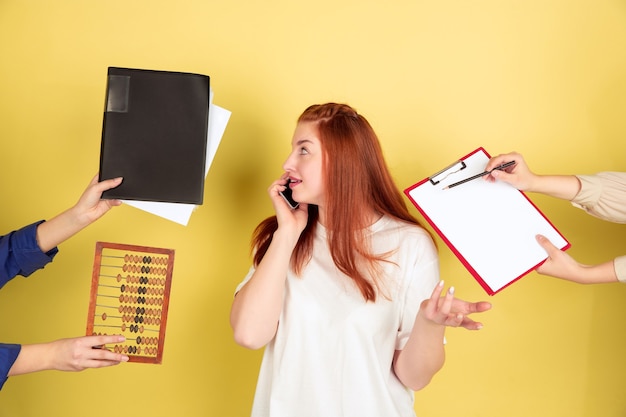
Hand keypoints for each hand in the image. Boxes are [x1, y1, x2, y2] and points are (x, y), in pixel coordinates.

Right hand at [10, 334, 128, 375]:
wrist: (49, 356)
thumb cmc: (64, 345)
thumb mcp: (78, 340)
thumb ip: (91, 344)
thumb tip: (104, 347)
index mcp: (81, 342)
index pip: (100, 340)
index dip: (112, 339)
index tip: (123, 339)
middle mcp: (81, 353)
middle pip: (102, 355)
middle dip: (116, 356)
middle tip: (126, 357)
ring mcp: (80, 363)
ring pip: (99, 364)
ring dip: (110, 362)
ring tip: (119, 361)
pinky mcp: (79, 369)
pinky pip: (91, 366)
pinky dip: (97, 363)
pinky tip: (99, 361)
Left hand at [72, 175, 123, 225]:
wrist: (85, 213)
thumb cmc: (85, 200)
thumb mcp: (96, 188)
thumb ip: (108, 183)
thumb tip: (118, 180)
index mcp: (98, 181)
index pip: (106, 174)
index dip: (111, 172)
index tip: (118, 172)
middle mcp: (103, 187)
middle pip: (113, 182)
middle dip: (117, 182)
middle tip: (120, 182)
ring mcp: (107, 195)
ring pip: (116, 191)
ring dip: (118, 192)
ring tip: (118, 192)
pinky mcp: (111, 202)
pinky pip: (117, 200)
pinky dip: (118, 200)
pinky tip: (117, 200)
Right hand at [268, 175, 308, 233]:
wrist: (293, 229)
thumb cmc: (297, 223)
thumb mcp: (304, 210)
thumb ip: (303, 202)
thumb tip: (306, 196)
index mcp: (287, 202)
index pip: (286, 188)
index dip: (289, 182)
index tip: (296, 178)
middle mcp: (281, 200)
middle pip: (280, 185)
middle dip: (285, 178)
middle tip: (291, 175)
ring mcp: (277, 200)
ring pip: (274, 185)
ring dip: (279, 180)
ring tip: (286, 180)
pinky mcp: (275, 200)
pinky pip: (271, 189)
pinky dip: (276, 185)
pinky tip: (283, 186)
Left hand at [419, 281, 491, 329]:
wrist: (429, 314)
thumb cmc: (449, 310)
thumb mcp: (463, 309)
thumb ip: (476, 308)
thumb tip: (490, 305)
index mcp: (458, 322)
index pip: (466, 325)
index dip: (473, 326)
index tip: (481, 325)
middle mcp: (447, 321)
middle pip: (452, 322)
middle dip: (457, 320)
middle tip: (461, 314)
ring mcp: (437, 316)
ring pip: (443, 311)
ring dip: (447, 300)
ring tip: (452, 289)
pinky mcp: (428, 309)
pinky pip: (433, 299)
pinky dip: (437, 290)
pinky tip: (442, 283)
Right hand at [483, 151, 535, 190]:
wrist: (530, 183)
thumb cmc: (526, 180)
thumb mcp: (514, 179)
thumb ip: (503, 176)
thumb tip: (494, 172)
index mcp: (515, 157)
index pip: (501, 158)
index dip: (492, 164)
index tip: (488, 170)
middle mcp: (511, 157)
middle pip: (496, 160)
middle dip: (490, 168)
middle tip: (486, 175)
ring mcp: (508, 161)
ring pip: (495, 163)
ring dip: (491, 171)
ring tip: (489, 178)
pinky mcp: (506, 165)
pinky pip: (497, 167)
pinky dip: (493, 172)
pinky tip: (492, 177)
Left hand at [534, 234, 617, 283]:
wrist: (580, 273)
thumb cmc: (567, 267)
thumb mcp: (555, 253)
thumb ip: (546, 244)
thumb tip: (538, 237)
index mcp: (539, 268)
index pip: (529, 256)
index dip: (527, 248)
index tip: (523, 240)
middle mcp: (541, 267)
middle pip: (536, 254)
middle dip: (535, 245)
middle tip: (531, 235)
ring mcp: (547, 266)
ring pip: (542, 253)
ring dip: (542, 246)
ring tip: (539, 236)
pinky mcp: (553, 263)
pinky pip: (548, 254)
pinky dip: (548, 248)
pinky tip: (548, 241)